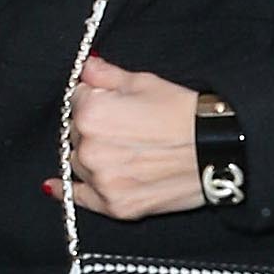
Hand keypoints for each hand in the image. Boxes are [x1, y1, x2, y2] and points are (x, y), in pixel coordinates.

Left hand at [44, 56, 204, 218]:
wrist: (218, 150)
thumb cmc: (185, 113)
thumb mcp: (145, 83)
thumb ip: (106, 76)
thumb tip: (85, 68)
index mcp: (91, 112)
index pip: (76, 100)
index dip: (97, 99)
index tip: (116, 104)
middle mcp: (89, 148)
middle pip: (76, 133)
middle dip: (94, 128)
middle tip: (129, 130)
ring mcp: (101, 180)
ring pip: (80, 162)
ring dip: (92, 156)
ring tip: (126, 152)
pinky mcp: (114, 205)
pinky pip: (79, 197)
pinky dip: (66, 189)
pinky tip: (54, 185)